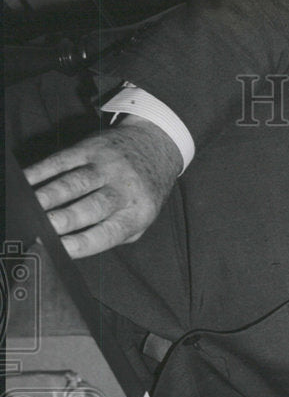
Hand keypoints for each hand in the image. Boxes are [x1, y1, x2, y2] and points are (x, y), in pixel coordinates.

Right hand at [23, 114, 182, 258]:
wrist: (155, 147)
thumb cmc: (142, 193)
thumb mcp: (141, 219)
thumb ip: (115, 234)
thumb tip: (78, 246)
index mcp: (137, 213)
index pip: (110, 232)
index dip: (86, 242)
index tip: (63, 249)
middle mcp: (123, 190)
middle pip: (91, 206)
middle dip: (66, 218)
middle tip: (44, 228)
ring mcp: (107, 167)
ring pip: (75, 182)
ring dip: (51, 195)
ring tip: (31, 207)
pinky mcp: (90, 149)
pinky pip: (62, 160)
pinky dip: (42, 170)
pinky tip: (26, 180)